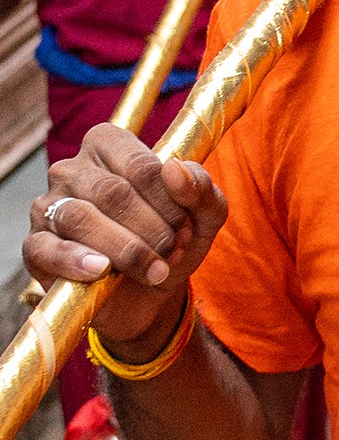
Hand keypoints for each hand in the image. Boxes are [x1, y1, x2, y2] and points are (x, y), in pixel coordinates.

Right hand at [24, 126, 227, 354]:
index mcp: (109, 146)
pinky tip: (101, 271)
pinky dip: (77, 261)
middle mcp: (72, 169)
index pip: (141, 166)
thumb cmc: (171, 240)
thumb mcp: (202, 216)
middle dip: (153, 230)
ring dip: (127, 250)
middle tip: (174, 252)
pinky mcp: (36, 245)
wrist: (148, 293)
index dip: (170, 203)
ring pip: (82, 218)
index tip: (186, 228)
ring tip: (154, 270)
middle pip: (113, 193)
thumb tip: (175, 169)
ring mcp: (48, 206)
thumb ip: (200, 189)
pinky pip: (48, 248)